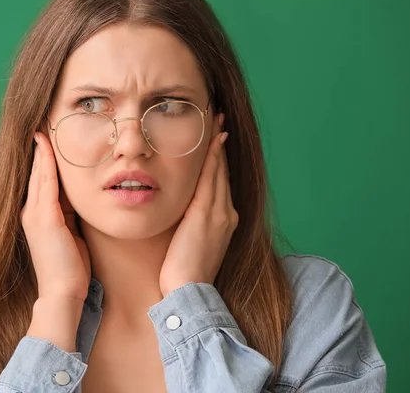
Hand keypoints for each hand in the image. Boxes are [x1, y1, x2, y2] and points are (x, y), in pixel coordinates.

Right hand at [20, 131, 91, 301]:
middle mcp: (30, 211)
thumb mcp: (71, 236)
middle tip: (43, 122)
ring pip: (38, 172)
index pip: (40, 179)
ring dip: (41, 148)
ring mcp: (34, 214)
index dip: (44, 158)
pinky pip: (45, 182)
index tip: (49, 137)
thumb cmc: (71, 269)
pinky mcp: (44, 218)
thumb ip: (70, 216)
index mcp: (37, 216)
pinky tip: (47, 144)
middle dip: (39, 148)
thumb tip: (79, 200)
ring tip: (43, 125)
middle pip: (36, 171)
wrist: (62, 293)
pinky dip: (46, 161)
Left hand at [159, 131, 237, 296]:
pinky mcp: (208, 213)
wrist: (190, 291)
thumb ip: (192, 224)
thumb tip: (182, 214)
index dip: (219, 158)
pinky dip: (213, 157)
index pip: (220, 181)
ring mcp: (220, 212)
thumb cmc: (185, 272)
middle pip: (223, 171)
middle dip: (220, 144)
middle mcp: (227, 213)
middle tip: (219, 118)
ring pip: (219, 170)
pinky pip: (211, 178)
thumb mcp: (192, 244)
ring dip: (217, 144)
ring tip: (216, 119)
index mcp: (224, 220)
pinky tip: (212, 139)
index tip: (216, 137)